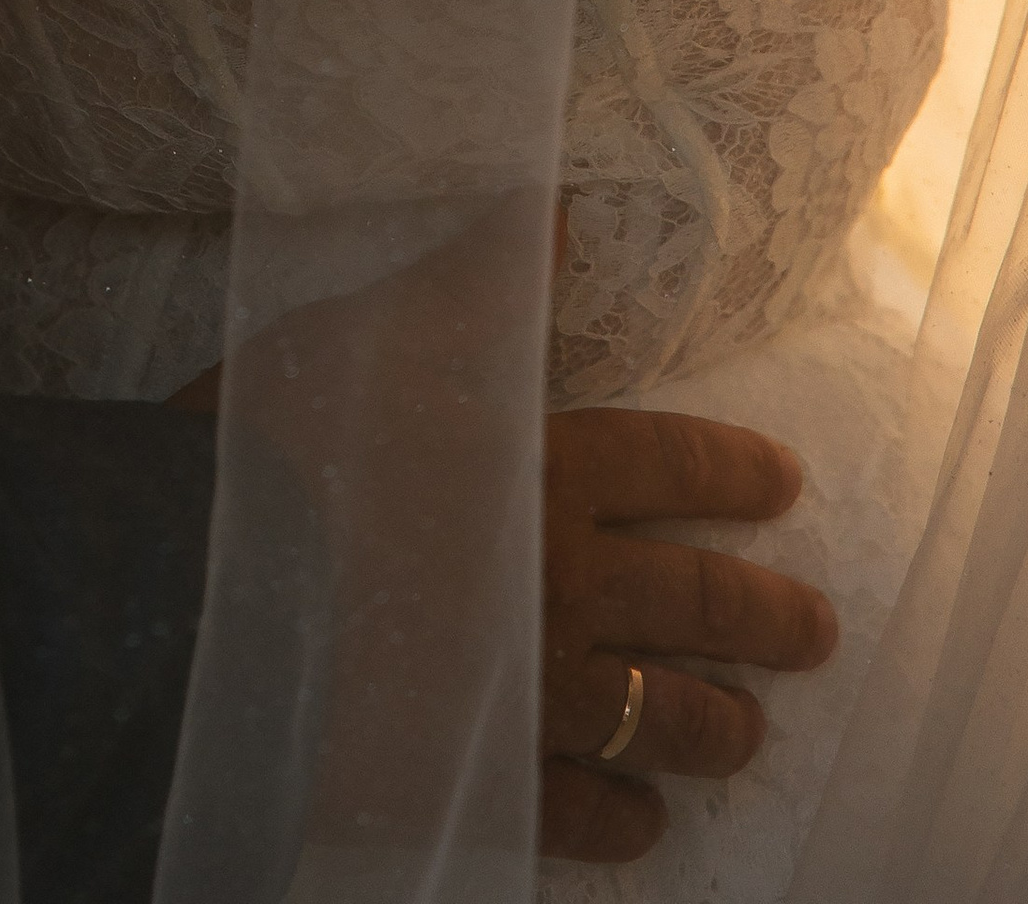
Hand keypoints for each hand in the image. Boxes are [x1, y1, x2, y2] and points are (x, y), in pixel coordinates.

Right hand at [174, 208, 835, 867]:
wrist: (210, 589)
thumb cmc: (288, 436)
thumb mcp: (382, 325)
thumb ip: (480, 276)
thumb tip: (555, 206)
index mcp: (545, 469)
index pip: (669, 464)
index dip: (731, 470)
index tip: (783, 483)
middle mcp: (562, 585)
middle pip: (694, 603)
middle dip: (766, 616)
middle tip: (817, 631)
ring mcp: (530, 692)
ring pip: (658, 716)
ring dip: (716, 725)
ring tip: (748, 732)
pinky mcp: (479, 776)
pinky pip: (577, 812)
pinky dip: (620, 819)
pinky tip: (641, 820)